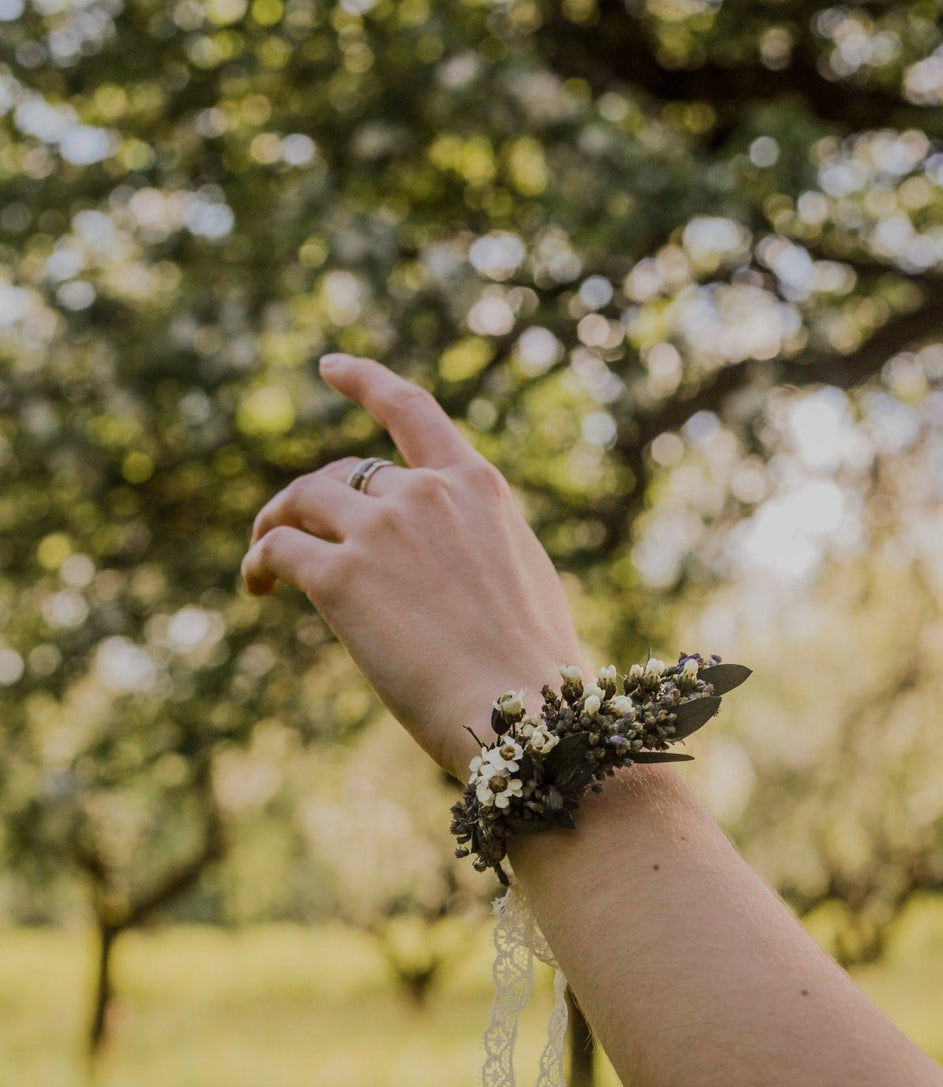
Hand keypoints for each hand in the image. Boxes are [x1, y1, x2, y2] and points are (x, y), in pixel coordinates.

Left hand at [243, 355, 586, 781]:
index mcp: (478, 489)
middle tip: (292, 530)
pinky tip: (256, 586)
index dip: (365, 381)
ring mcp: (380, 531)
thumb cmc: (534, 671)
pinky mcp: (340, 577)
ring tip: (262, 562)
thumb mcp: (524, 580)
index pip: (412, 411)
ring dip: (272, 523)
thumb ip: (480, 548)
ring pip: (301, 501)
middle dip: (315, 501)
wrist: (521, 712)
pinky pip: (276, 549)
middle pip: (345, 473)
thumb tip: (449, 563)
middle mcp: (426, 495)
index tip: (330, 367)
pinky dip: (258, 562)